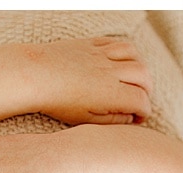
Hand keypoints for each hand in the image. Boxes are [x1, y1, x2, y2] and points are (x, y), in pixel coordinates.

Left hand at [29, 36, 152, 125]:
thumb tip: (130, 116)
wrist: (35, 76)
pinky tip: (119, 63)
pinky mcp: (91, 43)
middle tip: (139, 100)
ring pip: (134, 54)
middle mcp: (110, 70)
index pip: (141, 100)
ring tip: (133, 80)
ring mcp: (101, 54)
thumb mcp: (85, 120)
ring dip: (139, 67)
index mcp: (110, 93)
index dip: (144, 112)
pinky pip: (116, 42)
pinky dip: (124, 52)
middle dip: (147, 89)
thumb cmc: (58, 102)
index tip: (138, 118)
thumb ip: (112, 119)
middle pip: (144, 75)